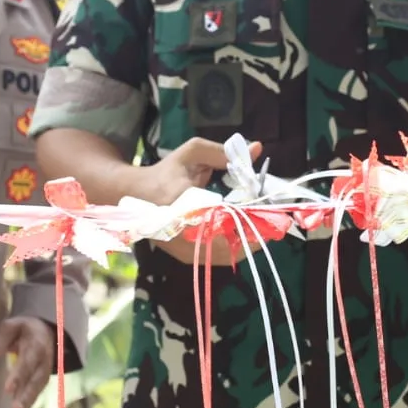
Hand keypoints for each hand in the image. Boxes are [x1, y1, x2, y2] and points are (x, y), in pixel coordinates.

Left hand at [0, 316, 53, 407]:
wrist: (47, 331)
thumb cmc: (24, 329)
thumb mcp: (12, 327)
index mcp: (36, 346)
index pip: (27, 363)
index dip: (19, 376)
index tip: (8, 389)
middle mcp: (43, 363)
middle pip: (34, 383)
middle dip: (25, 398)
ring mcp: (44, 374)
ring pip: (35, 393)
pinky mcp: (41, 383)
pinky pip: (34, 397)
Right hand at [136, 137, 263, 266]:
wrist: (134, 196)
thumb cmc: (166, 172)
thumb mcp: (193, 153)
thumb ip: (224, 153)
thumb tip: (257, 148)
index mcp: (183, 200)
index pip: (224, 215)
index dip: (249, 215)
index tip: (268, 210)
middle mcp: (182, 229)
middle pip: (229, 242)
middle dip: (254, 234)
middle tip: (273, 224)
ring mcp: (183, 248)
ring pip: (225, 255)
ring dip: (246, 244)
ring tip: (261, 230)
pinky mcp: (184, 256)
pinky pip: (216, 258)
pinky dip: (233, 249)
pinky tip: (242, 236)